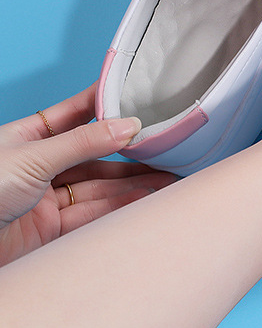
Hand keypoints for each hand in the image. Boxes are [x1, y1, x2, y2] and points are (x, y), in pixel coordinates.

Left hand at [0, 83, 175, 265]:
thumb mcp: (33, 157)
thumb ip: (82, 142)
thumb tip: (128, 124)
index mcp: (27, 137)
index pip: (75, 113)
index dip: (107, 105)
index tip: (141, 96)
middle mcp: (39, 166)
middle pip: (94, 154)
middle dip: (130, 152)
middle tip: (167, 147)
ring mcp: (45, 199)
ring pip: (99, 186)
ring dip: (133, 183)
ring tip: (168, 177)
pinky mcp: (50, 231)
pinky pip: (92, 215)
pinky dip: (120, 208)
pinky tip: (144, 199)